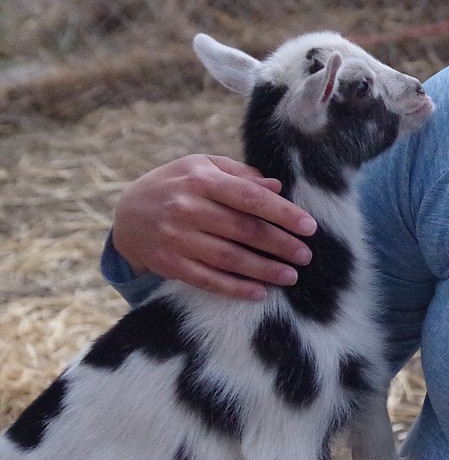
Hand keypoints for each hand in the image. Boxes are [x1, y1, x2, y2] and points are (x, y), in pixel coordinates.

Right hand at [111, 154, 316, 299]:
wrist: (127, 212)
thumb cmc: (178, 184)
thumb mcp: (204, 167)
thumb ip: (241, 175)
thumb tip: (277, 187)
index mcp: (202, 179)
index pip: (250, 198)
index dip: (283, 213)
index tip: (309, 227)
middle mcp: (188, 208)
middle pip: (243, 230)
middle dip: (279, 244)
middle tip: (305, 255)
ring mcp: (176, 238)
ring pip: (228, 258)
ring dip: (263, 269)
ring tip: (291, 275)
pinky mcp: (168, 264)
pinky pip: (207, 279)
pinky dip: (235, 288)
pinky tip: (259, 292)